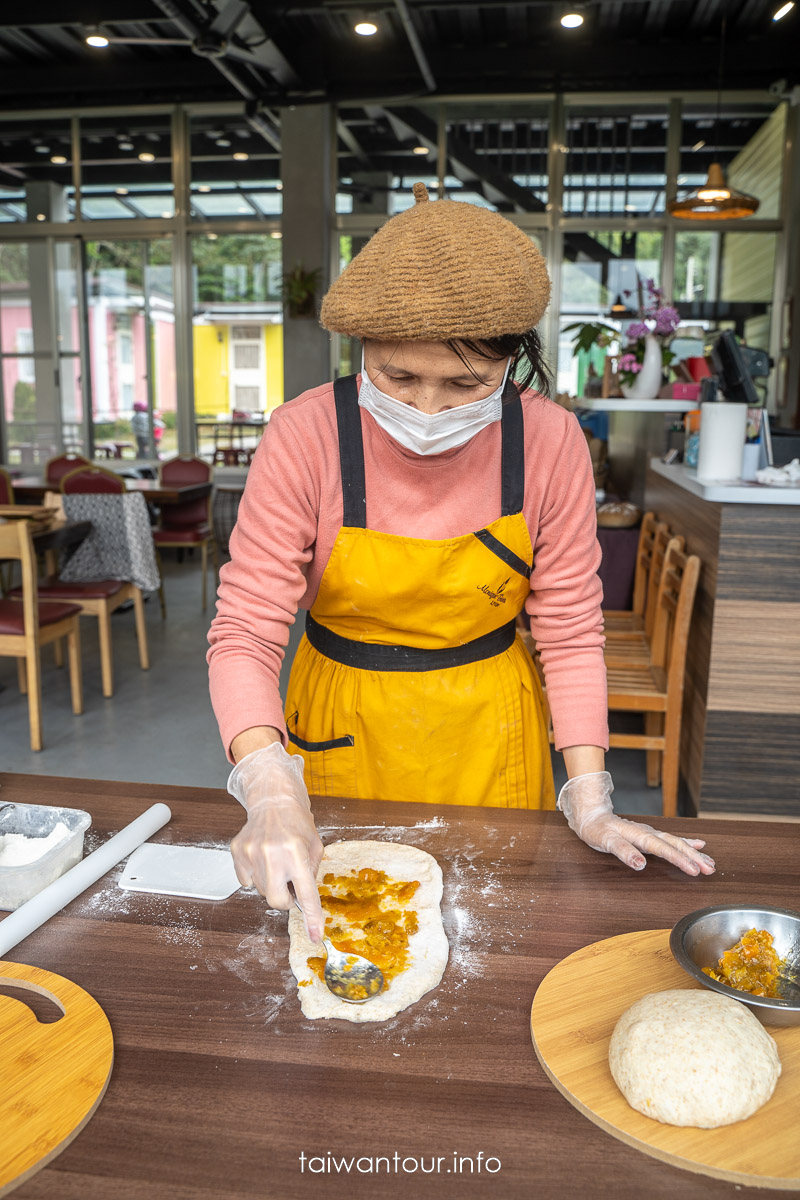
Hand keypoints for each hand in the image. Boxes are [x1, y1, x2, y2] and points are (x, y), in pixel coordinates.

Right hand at [228, 743, 324, 939]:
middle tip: (290, 886)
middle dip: (285, 900)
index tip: (315, 936)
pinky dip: (256, 876)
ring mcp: (252, 853)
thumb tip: (303, 902)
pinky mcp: (238, 851)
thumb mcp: (315, 847)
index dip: (312, 917)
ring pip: (261, 891)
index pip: (306, 893)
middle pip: (277, 901)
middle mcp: (273, 854)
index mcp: (297, 852)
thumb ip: (310, 874)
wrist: (273, 800)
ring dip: (272, 884)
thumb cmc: (297, 823)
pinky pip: (246, 881)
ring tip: (277, 862)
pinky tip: (263, 858)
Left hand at [557, 771, 715, 876]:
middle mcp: (649, 832)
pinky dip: (687, 843)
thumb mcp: (605, 841)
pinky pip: (672, 839)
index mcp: (640, 835)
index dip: (679, 860)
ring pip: (677, 842)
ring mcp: (651, 833)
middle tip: (710, 869)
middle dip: (694, 857)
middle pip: (675, 845)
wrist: (591, 815)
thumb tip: (640, 864)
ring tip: (710, 863)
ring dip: (694, 853)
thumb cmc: (597, 830)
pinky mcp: (650, 834)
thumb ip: (623, 851)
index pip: (663, 849)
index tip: (694, 870)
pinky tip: (699, 845)